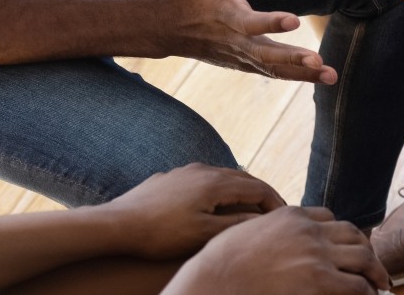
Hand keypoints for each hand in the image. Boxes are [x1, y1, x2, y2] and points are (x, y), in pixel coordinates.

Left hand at [99, 163, 285, 259]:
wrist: (117, 224)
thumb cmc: (160, 233)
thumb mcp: (203, 234)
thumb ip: (236, 225)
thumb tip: (262, 219)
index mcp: (215, 183)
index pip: (258, 188)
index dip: (276, 202)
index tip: (286, 216)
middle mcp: (203, 170)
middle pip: (244, 178)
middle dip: (262, 194)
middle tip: (275, 210)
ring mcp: (185, 171)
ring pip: (224, 177)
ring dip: (241, 190)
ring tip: (250, 208)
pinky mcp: (171, 178)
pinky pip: (205, 180)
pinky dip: (220, 190)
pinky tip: (215, 203)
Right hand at [162, 0, 337, 83]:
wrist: (167, 27)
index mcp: (227, 16)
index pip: (251, 22)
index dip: (272, 22)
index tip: (294, 20)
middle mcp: (236, 41)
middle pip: (267, 55)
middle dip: (293, 59)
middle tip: (318, 61)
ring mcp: (240, 56)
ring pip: (274, 69)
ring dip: (302, 74)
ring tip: (330, 76)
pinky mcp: (244, 64)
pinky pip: (272, 72)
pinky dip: (295, 76)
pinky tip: (318, 77)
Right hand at [164, 206, 389, 294]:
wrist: (214, 280)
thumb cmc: (220, 262)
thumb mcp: (245, 232)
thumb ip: (267, 230)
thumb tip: (272, 240)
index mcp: (290, 215)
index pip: (328, 217)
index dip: (341, 233)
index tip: (348, 245)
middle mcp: (309, 230)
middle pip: (352, 234)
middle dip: (366, 250)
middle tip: (373, 265)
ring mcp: (316, 253)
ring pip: (362, 257)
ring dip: (375, 271)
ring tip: (381, 283)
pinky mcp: (319, 279)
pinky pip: (355, 285)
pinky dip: (367, 291)